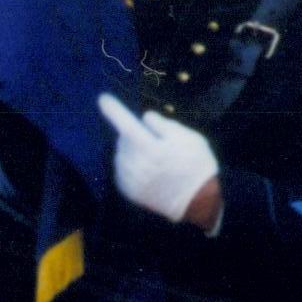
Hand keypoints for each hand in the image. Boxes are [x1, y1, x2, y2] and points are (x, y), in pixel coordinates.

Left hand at [97, 92, 220, 224]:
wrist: (198, 203)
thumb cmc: (197, 166)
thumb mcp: (191, 139)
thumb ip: (165, 125)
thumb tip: (145, 117)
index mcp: (150, 148)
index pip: (125, 123)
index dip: (113, 109)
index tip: (103, 98)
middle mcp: (134, 163)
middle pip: (124, 139)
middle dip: (135, 134)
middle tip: (156, 142)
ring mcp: (129, 179)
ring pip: (121, 154)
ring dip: (132, 151)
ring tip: (154, 159)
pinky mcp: (127, 190)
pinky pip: (122, 170)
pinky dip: (131, 166)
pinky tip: (149, 171)